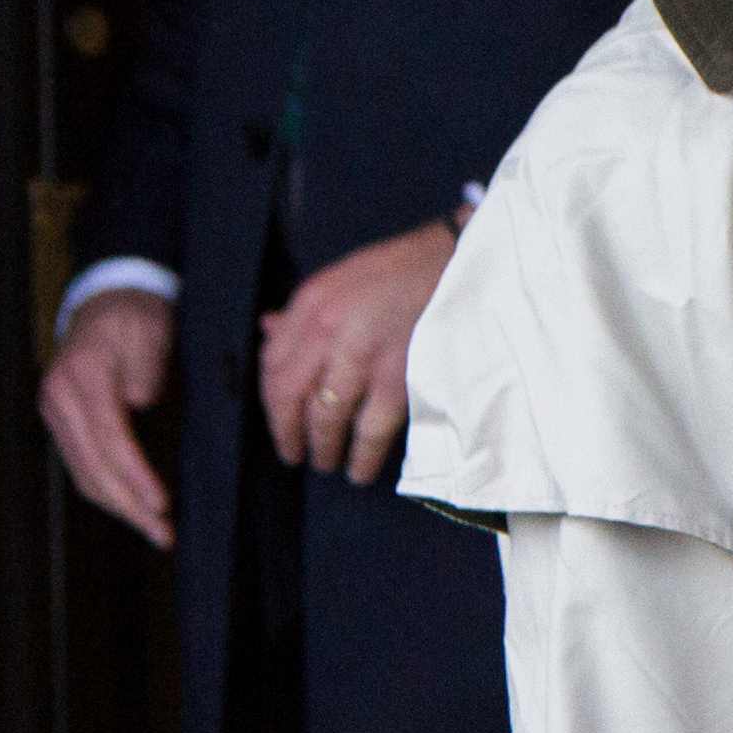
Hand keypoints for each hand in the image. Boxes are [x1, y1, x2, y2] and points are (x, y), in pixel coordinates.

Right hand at [37, 289, 177, 545]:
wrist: (106, 302)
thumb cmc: (137, 318)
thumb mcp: (150, 331)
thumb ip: (147, 367)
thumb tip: (141, 404)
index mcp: (82, 376)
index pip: (109, 437)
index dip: (135, 474)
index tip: (162, 503)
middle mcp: (59, 397)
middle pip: (92, 464)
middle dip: (129, 505)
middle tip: (163, 534)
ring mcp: (55, 411)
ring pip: (83, 473)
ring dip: (119, 507)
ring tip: (155, 532)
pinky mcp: (62, 422)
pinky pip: (82, 466)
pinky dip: (107, 491)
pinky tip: (132, 510)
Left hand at [252, 214, 460, 484]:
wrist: (463, 263)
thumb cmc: (405, 270)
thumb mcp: (342, 280)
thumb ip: (305, 310)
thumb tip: (269, 330)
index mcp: (312, 304)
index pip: (273, 364)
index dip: (271, 402)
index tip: (280, 421)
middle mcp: (329, 330)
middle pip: (291, 396)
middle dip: (288, 433)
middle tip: (294, 454)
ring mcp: (364, 356)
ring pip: (327, 418)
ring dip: (324, 448)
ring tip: (328, 464)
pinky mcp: (401, 378)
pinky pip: (371, 429)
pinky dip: (362, 455)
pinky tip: (360, 469)